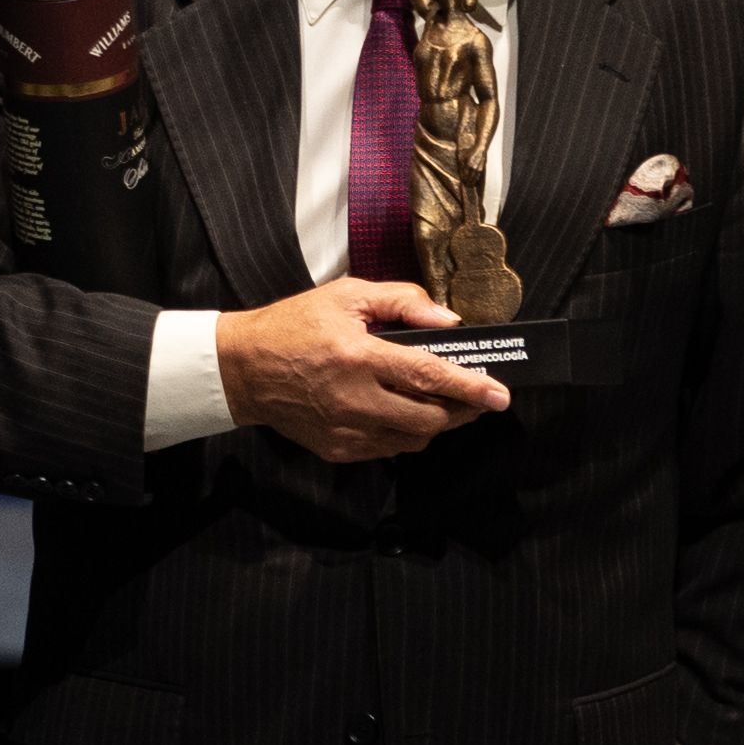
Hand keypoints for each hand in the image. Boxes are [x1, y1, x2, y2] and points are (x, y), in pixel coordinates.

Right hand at [214, 279, 508, 463]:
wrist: (244, 369)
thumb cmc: (294, 326)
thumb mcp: (346, 295)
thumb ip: (402, 301)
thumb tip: (447, 319)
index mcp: (358, 356)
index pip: (428, 376)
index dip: (469, 387)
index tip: (500, 395)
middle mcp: (355, 399)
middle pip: (429, 418)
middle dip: (462, 410)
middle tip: (477, 397)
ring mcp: (346, 430)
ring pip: (414, 439)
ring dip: (437, 423)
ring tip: (445, 404)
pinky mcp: (339, 449)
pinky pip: (390, 449)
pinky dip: (407, 434)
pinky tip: (406, 413)